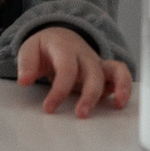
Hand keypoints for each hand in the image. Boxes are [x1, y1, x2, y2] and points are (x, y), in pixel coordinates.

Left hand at [17, 26, 131, 118]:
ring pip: (115, 70)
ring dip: (119, 86)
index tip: (48, 108)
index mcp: (65, 48)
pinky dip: (124, 87)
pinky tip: (120, 103)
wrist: (60, 36)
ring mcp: (97, 62)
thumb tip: (24, 81)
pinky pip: (120, 75)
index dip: (59, 90)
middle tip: (81, 115)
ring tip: (119, 105)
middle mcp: (85, 54)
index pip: (66, 69)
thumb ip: (26, 64)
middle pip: (93, 72)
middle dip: (89, 95)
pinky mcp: (104, 71)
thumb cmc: (44, 47)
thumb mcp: (29, 49)